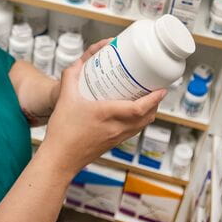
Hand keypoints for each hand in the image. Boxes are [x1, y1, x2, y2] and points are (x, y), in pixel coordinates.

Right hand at [38, 46, 165, 177]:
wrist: (60, 159)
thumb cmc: (63, 133)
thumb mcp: (65, 98)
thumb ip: (71, 76)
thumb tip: (79, 63)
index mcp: (108, 115)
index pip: (139, 108)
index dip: (154, 99)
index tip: (161, 89)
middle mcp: (117, 129)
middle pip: (147, 117)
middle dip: (156, 103)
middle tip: (156, 89)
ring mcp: (117, 138)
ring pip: (142, 125)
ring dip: (149, 112)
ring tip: (147, 99)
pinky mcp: (113, 144)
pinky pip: (134, 131)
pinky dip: (139, 121)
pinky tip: (130, 113)